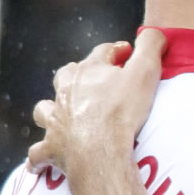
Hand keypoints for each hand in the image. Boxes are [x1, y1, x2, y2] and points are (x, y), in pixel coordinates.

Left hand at [28, 27, 165, 175]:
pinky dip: (39, 156)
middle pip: (66, 75)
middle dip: (78, 74)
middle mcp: (66, 92)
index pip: (102, 53)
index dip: (116, 51)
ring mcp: (56, 120)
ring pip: (45, 108)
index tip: (128, 53)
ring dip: (51, 109)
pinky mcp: (52, 148)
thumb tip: (154, 33)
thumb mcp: (145, 72)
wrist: (99, 150)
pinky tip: (40, 161)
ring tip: (61, 115)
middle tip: (95, 82)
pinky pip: (39, 152)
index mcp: (88, 72)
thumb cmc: (122, 111)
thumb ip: (150, 47)